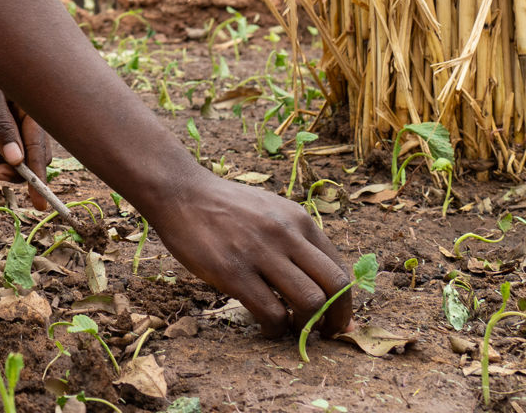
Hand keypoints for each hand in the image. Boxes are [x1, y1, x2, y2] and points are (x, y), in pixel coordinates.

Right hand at [151, 169, 353, 338]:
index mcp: (299, 220)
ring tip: (292, 330)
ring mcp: (260, 253)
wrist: (180, 192)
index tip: (339, 318)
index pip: (339, 267)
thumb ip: (294, 237)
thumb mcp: (270, 210)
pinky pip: (271, 313)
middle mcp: (286, 234)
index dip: (345, 300)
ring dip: (307, 326)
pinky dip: (275, 329)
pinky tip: (266, 328)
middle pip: (335, 286)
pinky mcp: (233, 272)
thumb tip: (318, 277)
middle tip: (327, 333)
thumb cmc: (224, 206)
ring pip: (309, 302)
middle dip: (337, 318)